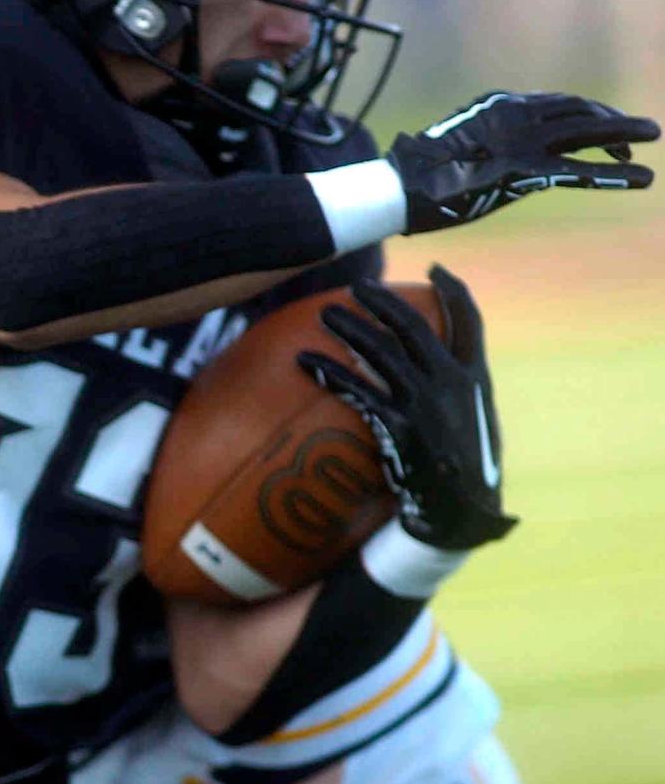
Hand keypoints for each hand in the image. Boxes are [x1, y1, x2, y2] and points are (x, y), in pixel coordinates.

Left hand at [298, 266, 516, 550]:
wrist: (461, 515)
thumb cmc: (469, 471)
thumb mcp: (479, 422)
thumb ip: (462, 390)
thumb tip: (444, 364)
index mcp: (476, 378)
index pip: (470, 321)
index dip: (453, 291)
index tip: (435, 269)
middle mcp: (452, 384)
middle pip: (414, 327)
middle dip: (384, 302)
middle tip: (358, 286)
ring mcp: (425, 404)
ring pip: (381, 352)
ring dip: (350, 327)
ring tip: (325, 313)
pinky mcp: (398, 427)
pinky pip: (356, 391)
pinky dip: (328, 371)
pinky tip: (305, 360)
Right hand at [389, 91, 658, 232]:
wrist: (400, 187)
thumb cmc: (418, 175)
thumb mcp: (458, 152)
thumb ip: (485, 147)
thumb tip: (488, 161)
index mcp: (500, 106)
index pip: (556, 104)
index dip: (588, 115)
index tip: (606, 136)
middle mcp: (515, 114)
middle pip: (578, 110)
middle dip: (613, 120)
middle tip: (644, 133)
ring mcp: (520, 138)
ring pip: (585, 131)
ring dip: (623, 135)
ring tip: (652, 140)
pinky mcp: (521, 169)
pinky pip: (575, 170)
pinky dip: (610, 174)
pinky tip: (639, 179)